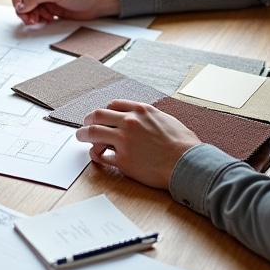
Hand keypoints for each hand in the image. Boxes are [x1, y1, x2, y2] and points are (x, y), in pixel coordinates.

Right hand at [11, 0, 120, 24]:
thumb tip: (20, 7)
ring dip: (32, 16)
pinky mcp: (50, 9)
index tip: (21, 9)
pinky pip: (37, 15)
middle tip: (31, 20)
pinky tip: (49, 19)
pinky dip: (39, 20)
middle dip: (24, 10)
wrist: (96, 3)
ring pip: (28, 9)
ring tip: (41, 20)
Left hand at [76, 100, 200, 189]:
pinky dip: (96, 155)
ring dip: (84, 134)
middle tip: (84, 125)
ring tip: (81, 137)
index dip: (104, 111)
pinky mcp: (122, 160)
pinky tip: (97, 155)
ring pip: (92, 133)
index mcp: (141, 110)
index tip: (101, 116)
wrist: (188, 164)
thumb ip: (150, 117)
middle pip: (97, 115)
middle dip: (88, 120)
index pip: (113, 105)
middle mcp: (129, 122)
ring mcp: (124, 141)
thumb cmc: (184, 145)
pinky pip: (101, 156)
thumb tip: (143, 120)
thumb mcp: (167, 120)